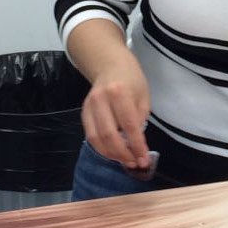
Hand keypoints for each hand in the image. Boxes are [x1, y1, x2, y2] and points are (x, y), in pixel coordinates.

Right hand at [81, 50, 152, 171]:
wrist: (110, 65)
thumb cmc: (131, 80)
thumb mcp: (143, 96)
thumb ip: (139, 119)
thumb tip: (136, 145)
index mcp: (119, 92)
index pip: (129, 125)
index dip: (137, 146)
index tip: (144, 160)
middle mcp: (101, 99)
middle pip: (109, 134)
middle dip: (123, 153)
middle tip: (134, 163)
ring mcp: (89, 106)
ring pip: (96, 138)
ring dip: (110, 154)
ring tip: (124, 160)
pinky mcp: (83, 112)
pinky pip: (90, 135)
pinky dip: (101, 148)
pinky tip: (112, 152)